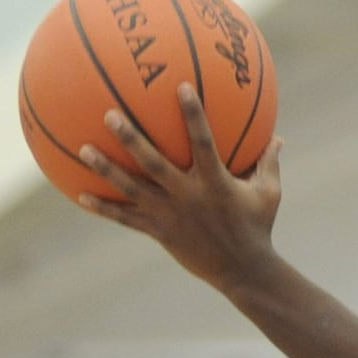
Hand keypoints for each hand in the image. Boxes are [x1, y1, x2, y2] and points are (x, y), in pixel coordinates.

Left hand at [77, 83, 283, 293]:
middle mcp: (189, 196)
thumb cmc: (259, 227)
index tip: (180, 86)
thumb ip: (268, 163)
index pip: (203, 142)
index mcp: (216, 182)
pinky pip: (127, 219)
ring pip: (132, 189)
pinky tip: (80, 196)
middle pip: (153, 163)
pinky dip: (104, 208)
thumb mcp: (270, 194)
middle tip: (109, 114)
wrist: (243, 270)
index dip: (193, 114)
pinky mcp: (159, 232)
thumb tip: (278, 137)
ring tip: (83, 149)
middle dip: (131, 138)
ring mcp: (170, 215)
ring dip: (106, 169)